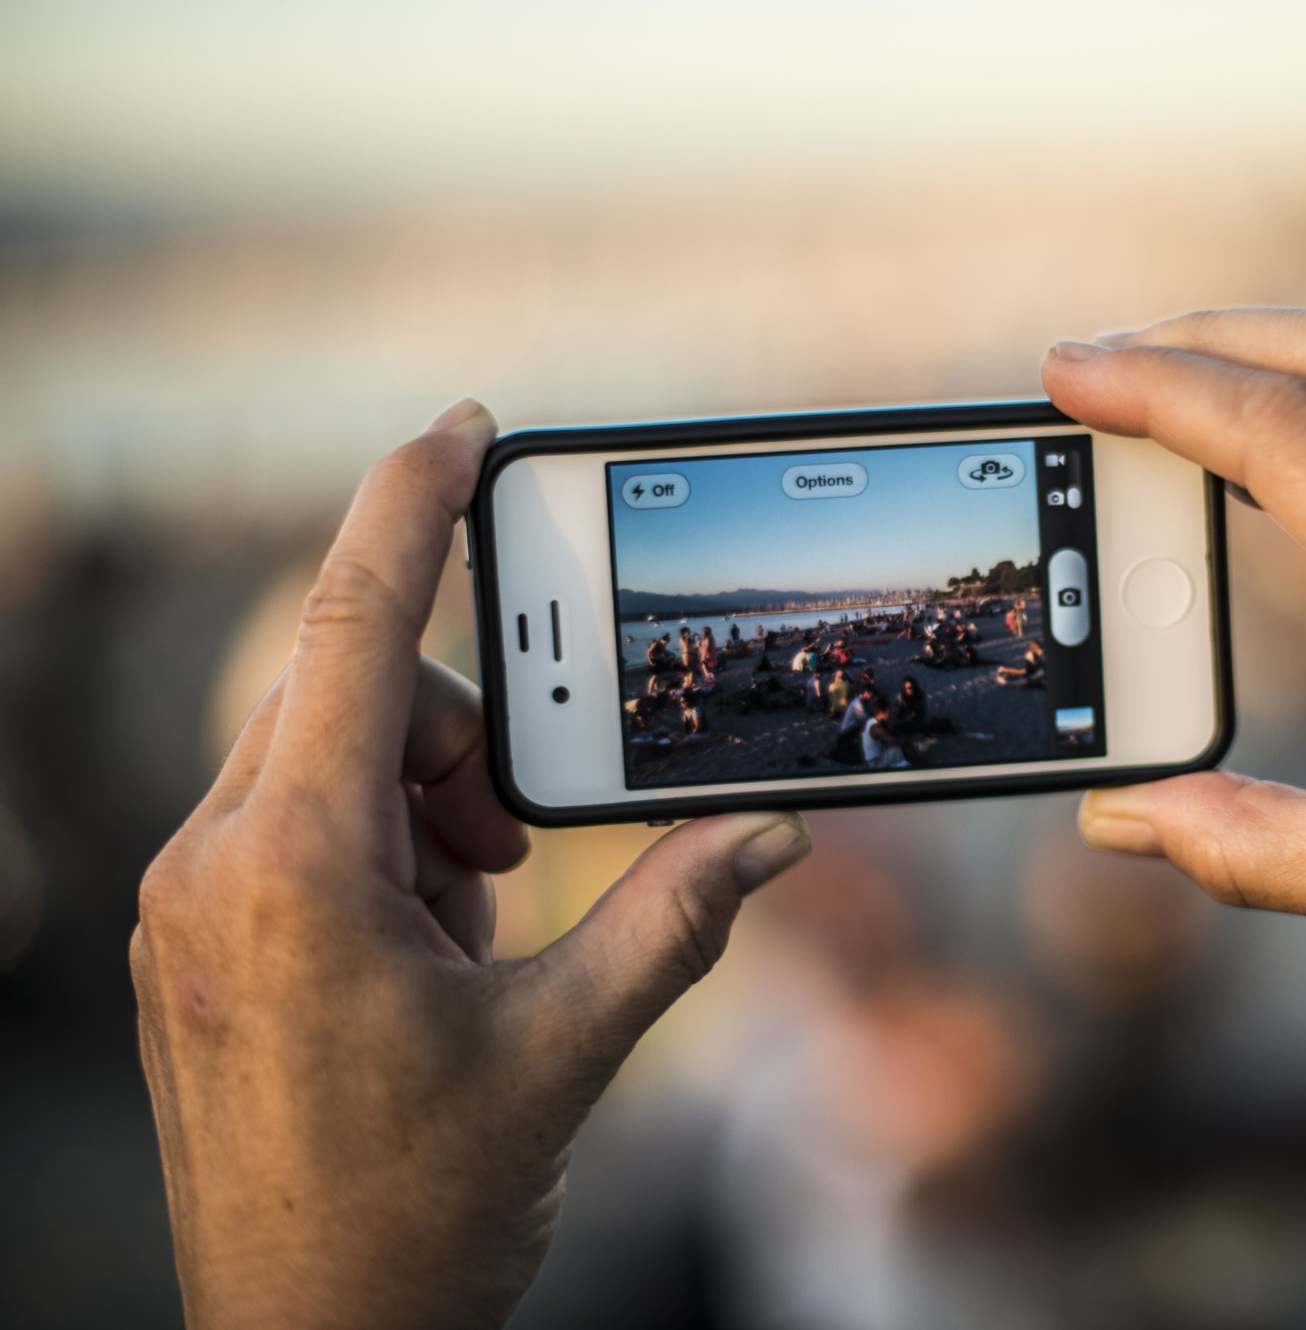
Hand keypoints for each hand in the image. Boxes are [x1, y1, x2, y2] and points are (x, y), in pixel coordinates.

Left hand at [131, 401, 811, 1329]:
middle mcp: (216, 867)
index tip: (464, 425)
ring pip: (324, 754)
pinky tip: (427, 949)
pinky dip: (378, 843)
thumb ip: (677, 919)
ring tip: (474, 925)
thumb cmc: (414, 1215)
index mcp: (293, 872)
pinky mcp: (200, 939)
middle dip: (464, 730)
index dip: (414, 504)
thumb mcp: (567, 1053)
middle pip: (354, 689)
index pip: (359, 629)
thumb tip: (777, 830)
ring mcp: (194, 905)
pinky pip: (293, 821)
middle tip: (519, 848)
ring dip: (424, 799)